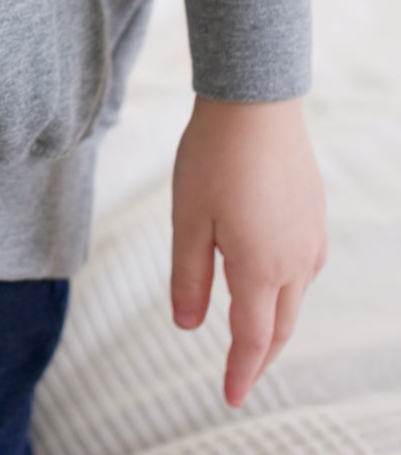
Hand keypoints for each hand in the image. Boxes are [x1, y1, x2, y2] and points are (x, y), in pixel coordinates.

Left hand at [170, 94, 326, 406]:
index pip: (254, 338)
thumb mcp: (188, 219)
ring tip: (251, 334)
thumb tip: (189, 326)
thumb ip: (188, 276)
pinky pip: (301, 268)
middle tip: (240, 376)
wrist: (256, 103)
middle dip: (260, 355)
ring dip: (273, 322)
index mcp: (261, 268)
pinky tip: (266, 281)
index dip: (241, 371)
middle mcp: (296, 262)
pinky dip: (283, 289)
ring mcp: (311, 238)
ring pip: (294, 297)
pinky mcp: (314, 216)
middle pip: (280, 326)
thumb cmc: (214, 157)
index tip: (229, 396)